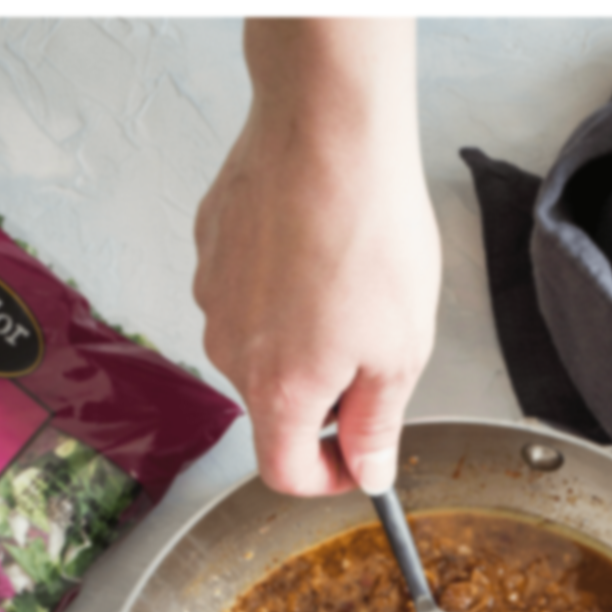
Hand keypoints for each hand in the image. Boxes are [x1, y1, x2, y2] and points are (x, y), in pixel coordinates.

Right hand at [193, 20, 437, 496]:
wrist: (325, 132)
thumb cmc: (367, 230)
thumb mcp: (401, 347)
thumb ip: (377, 422)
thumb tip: (368, 470)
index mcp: (279, 389)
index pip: (283, 472)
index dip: (325, 478)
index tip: (355, 459)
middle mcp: (230, 352)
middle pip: (273, 404)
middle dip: (323, 392)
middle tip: (374, 343)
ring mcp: (212, 297)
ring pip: (258, 343)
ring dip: (300, 332)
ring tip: (347, 278)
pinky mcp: (210, 248)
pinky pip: (245, 287)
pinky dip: (279, 282)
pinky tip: (316, 243)